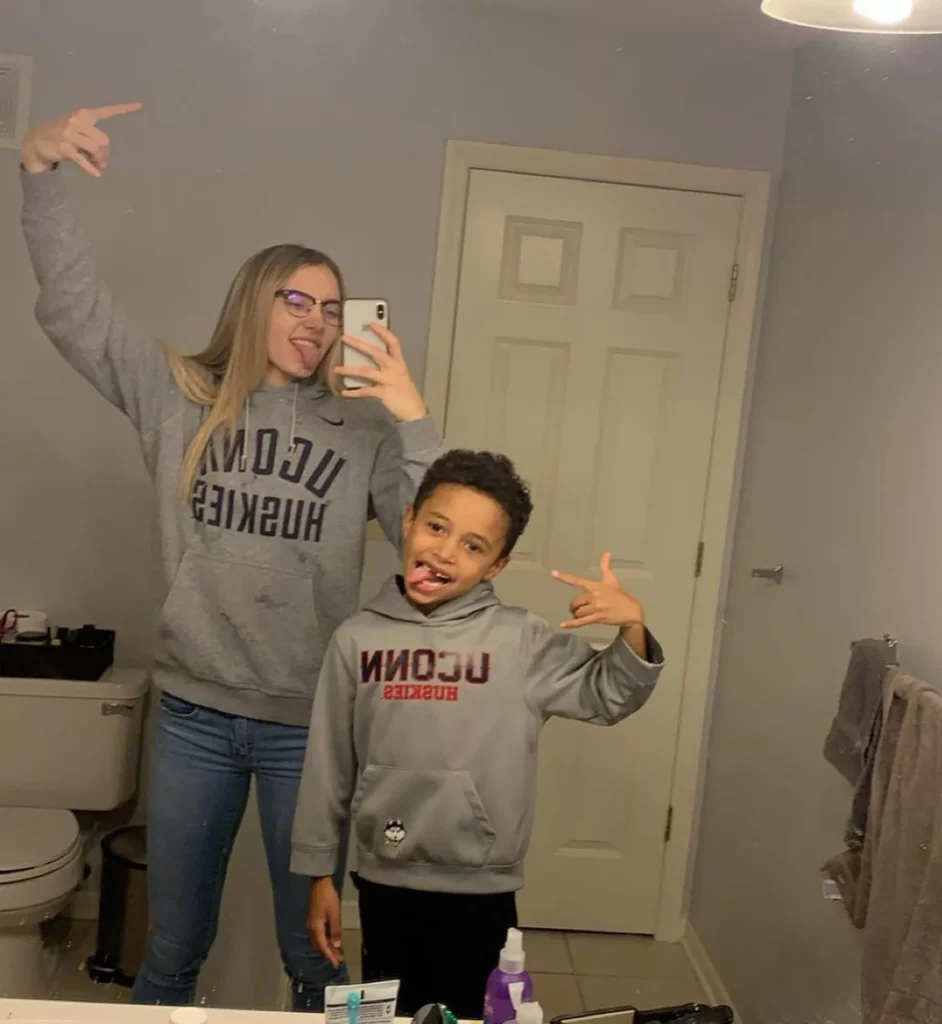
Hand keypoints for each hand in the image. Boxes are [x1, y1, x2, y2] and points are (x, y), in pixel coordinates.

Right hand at [21, 103, 142, 177]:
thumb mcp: (78, 134)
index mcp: (84, 116)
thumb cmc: (62, 136)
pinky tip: (96, 174)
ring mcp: (70, 134)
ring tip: (97, 165)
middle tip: (102, 162)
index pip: (106, 111)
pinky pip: (83, 160)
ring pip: (96, 149)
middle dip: (106, 154)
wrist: (36, 141)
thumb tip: (103, 162)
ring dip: (100, 160)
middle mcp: (78, 122)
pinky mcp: (64, 148)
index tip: (140, 105)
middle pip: (104, 140)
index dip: (124, 109)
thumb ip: (93, 142)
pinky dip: (91, 169)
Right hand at [308, 877, 343, 966]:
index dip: (330, 956)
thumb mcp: (335, 914)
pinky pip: (320, 935)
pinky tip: (332, 941)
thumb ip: (335, 930)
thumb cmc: (328, 897)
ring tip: (338, 952)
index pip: (323, 947)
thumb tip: (336, 946)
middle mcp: (312, 929)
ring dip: (328, 947)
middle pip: (320, 946)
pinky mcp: (314, 920)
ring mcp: (312, 925)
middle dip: (329, 953)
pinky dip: (326, 940)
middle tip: (339, 960)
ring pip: (320, 941)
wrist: (320, 884)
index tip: (336, 964)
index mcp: (316, 929)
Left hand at [335, 324, 427, 421]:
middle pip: (375, 352)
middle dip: (358, 344)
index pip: (393, 342)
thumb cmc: (406, 392)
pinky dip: (353, 392)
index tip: (371, 323)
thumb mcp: (400, 375)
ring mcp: (389, 380)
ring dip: (349, 369)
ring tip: (336, 369)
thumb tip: (370, 359)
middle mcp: (394, 369)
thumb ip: (388, 366)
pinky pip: (365, 391)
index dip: (382, 332)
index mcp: (399, 362)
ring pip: (366, 371)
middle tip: (344, 338)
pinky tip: (344, 392)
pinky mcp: (384, 393)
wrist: (414, 411)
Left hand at [552, 553, 645, 649]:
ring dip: (576, 615)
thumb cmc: (620, 595)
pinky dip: (571, 624)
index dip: (564, 577)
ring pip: (577, 612)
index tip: (553, 573)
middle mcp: (593, 595)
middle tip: (579, 609)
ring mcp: (595, 607)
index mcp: (595, 586)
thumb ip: (606, 567)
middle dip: (574, 606)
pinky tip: (563, 625)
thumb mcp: (612, 580)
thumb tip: (606, 553)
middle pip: (575, 602)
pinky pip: (581, 621)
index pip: (577, 580)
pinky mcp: (597, 618)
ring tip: (581, 615)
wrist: (631, 611)